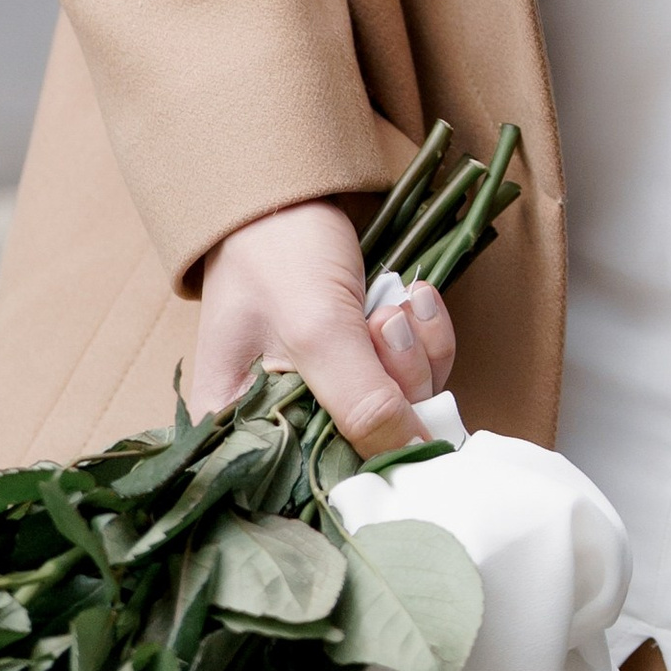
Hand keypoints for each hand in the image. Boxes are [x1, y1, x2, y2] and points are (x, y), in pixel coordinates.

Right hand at [190, 196, 455, 456]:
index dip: (366, 467)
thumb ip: (362, 402)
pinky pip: (416, 374)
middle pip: (369, 446)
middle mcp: (284, 423)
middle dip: (396, 386)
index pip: (313, 488)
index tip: (400, 425)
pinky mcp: (362, 360)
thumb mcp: (318, 329)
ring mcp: (328, 390)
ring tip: (392, 304)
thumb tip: (414, 461)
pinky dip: (426, 337)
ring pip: (403, 408)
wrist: (293, 182)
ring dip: (416, 354)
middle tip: (381, 327)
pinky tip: (414, 297)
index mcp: (244, 433)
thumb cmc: (278, 252)